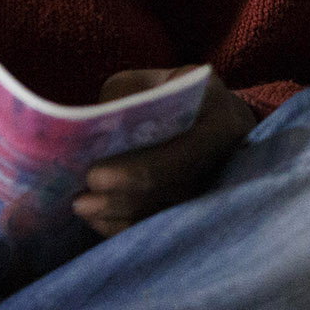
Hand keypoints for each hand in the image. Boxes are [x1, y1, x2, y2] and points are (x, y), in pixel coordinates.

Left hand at [72, 70, 257, 235]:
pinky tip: (99, 220)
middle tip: (80, 201)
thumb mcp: (148, 82)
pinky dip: (128, 227)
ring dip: (121, 216)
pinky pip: (164, 227)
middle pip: (174, 191)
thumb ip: (126, 101)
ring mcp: (220, 187)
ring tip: (84, 209)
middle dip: (122, 199)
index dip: (138, 171)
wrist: (211, 114)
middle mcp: (229, 158)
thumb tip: (92, 137)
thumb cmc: (171, 94)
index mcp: (220, 118)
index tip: (94, 176)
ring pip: (168, 214)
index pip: (182, 155)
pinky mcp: (204, 209)